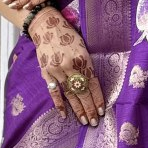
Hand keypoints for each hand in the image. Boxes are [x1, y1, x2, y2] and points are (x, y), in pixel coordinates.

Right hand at [27, 7, 104, 125]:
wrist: (46, 26)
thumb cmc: (67, 35)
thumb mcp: (83, 46)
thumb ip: (87, 64)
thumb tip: (94, 84)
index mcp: (82, 58)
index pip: (93, 83)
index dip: (97, 98)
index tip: (101, 110)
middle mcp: (70, 66)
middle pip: (82, 92)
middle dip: (89, 108)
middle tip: (94, 122)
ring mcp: (56, 70)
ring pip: (69, 94)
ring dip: (77, 109)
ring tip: (84, 121)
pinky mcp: (46, 73)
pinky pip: (53, 92)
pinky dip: (58, 104)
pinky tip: (64, 115)